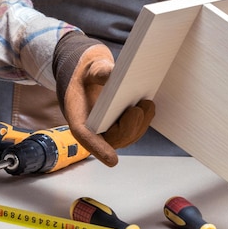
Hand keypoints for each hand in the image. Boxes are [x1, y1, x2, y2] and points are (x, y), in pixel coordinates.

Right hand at [53, 32, 154, 165]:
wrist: (94, 78)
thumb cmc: (88, 76)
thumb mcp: (89, 69)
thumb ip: (98, 72)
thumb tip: (112, 75)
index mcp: (79, 119)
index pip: (86, 138)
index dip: (99, 149)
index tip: (113, 160)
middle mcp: (95, 131)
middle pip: (115, 138)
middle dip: (129, 127)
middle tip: (137, 109)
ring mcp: (111, 131)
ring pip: (130, 135)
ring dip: (141, 123)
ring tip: (147, 103)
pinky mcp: (125, 127)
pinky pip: (137, 128)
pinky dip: (144, 118)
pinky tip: (148, 104)